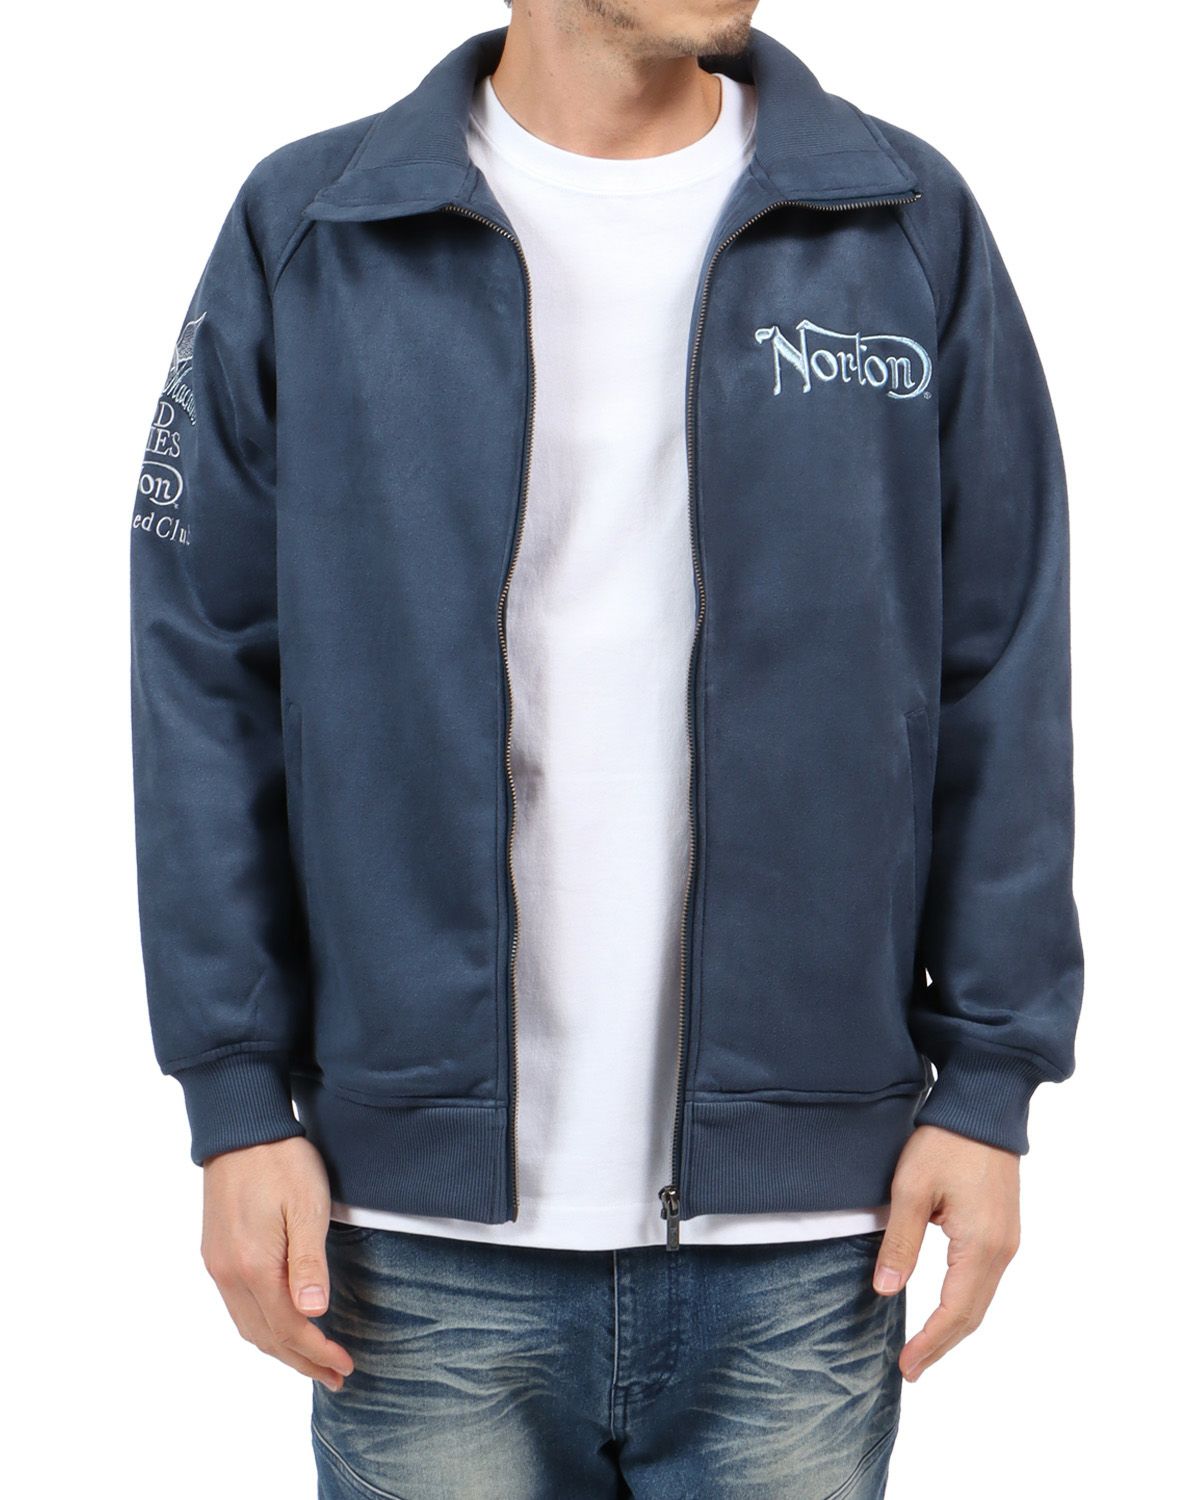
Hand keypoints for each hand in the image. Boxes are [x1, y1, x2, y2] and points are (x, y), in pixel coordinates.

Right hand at [200, 1136, 354, 1392]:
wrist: (241, 1128)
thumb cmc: (282, 1162)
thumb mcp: (307, 1207)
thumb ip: (309, 1262)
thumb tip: (313, 1313)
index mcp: (254, 1266)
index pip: (288, 1329)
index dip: (317, 1353)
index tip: (346, 1366)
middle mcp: (228, 1273)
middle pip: (265, 1337)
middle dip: (301, 1361)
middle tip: (335, 1375)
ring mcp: (217, 1264)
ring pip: (248, 1325)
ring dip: (280, 1348)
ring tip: (312, 1360)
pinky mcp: (215, 1252)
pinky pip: (237, 1307)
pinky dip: (262, 1327)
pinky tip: (280, 1325)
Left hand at [873, 1124, 1019, 1381]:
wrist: (982, 1107)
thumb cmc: (945, 1142)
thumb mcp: (911, 1188)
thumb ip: (901, 1242)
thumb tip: (885, 1290)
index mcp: (980, 1246)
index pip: (955, 1312)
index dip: (931, 1343)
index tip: (906, 1366)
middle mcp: (1002, 1251)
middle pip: (972, 1314)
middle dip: (942, 1344)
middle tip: (910, 1368)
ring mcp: (1006, 1241)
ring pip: (980, 1300)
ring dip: (953, 1327)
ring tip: (923, 1348)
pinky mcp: (1003, 1229)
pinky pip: (984, 1280)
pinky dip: (964, 1303)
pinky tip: (943, 1309)